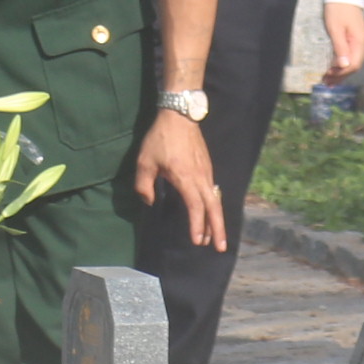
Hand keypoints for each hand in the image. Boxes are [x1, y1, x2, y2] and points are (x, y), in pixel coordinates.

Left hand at [134, 108, 225, 250]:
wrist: (179, 115)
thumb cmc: (160, 138)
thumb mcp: (144, 161)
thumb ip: (144, 185)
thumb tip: (149, 202)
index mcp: (185, 178)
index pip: (195, 206)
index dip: (197, 225)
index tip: (197, 241)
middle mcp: (201, 177)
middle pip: (213, 208)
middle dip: (217, 229)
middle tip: (220, 248)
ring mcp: (207, 172)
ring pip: (215, 200)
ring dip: (214, 220)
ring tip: (213, 238)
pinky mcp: (207, 167)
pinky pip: (213, 191)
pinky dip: (212, 207)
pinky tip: (208, 214)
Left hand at [320, 2, 363, 81]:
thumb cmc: (337, 9)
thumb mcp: (335, 29)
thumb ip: (340, 47)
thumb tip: (344, 65)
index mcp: (360, 42)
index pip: (354, 64)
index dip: (342, 73)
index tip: (328, 76)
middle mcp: (362, 43)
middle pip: (354, 65)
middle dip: (340, 75)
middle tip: (325, 82)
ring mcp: (359, 41)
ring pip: (351, 62)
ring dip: (340, 71)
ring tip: (327, 80)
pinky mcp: (353, 39)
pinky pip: (349, 55)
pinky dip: (340, 63)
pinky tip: (332, 69)